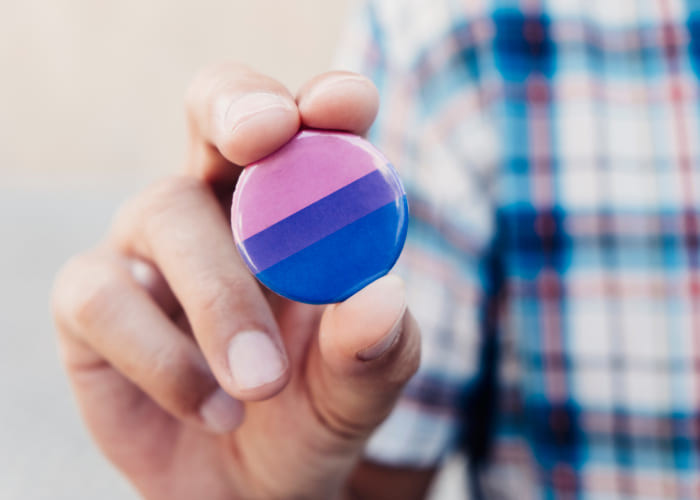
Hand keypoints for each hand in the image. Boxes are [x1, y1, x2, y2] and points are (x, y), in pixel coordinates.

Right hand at [51, 64, 427, 499]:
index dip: (324, 104)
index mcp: (299, 208)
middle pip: (215, 112)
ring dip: (218, 296)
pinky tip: (211, 406)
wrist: (247, 486)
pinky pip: (103, 297)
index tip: (341, 108)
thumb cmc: (309, 415)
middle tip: (264, 132)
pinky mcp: (93, 299)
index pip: (309, 128)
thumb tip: (380, 299)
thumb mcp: (357, 390)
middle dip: (239, 107)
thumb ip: (375, 350)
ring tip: (259, 383)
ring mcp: (151, 246)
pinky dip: (163, 358)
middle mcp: (221, 206)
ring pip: (166, 210)